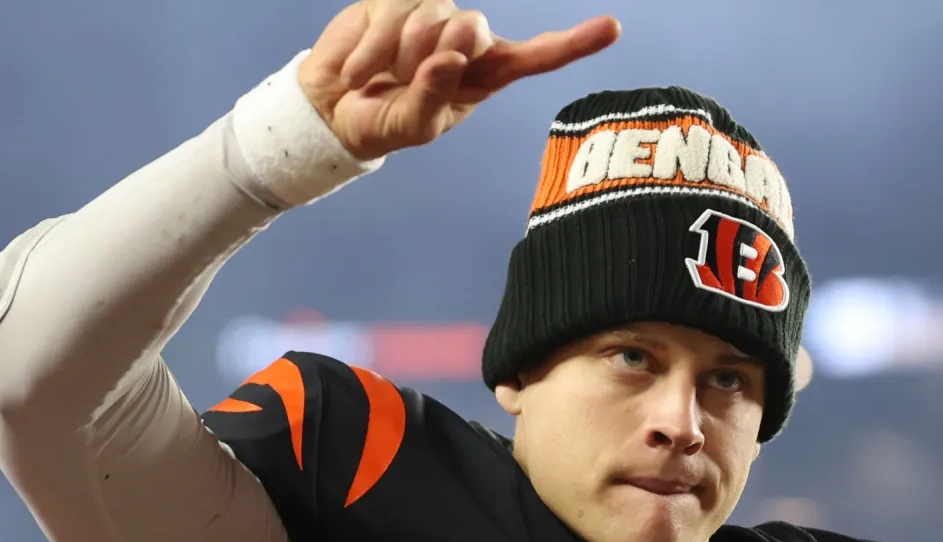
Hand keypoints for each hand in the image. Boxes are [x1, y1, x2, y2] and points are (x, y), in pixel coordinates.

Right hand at [299, 0, 620, 160]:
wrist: (332, 108)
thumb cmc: (385, 121)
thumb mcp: (413, 127)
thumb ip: (432, 97)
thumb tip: (449, 57)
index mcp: (486, 74)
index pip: (536, 56)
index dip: (573, 42)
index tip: (611, 28)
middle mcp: (467, 38)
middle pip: (474, 29)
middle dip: (439, 54)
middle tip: (412, 77)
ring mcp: (433, 12)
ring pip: (430, 20)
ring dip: (398, 57)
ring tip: (380, 78)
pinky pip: (390, 14)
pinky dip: (370, 51)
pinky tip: (358, 72)